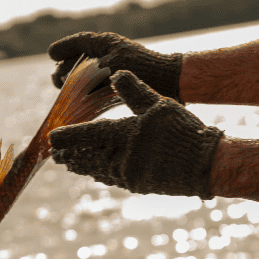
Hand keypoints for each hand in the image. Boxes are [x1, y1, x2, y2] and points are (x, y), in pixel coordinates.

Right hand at [48, 32, 183, 102]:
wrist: (174, 82)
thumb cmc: (146, 70)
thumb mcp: (113, 68)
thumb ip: (89, 74)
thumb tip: (68, 82)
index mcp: (107, 43)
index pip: (80, 41)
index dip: (64, 47)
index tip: (51, 55)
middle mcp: (110, 53)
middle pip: (81, 59)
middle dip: (66, 68)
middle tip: (56, 80)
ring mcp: (116, 68)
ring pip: (88, 73)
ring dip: (74, 82)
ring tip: (63, 90)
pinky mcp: (122, 84)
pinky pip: (99, 86)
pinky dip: (88, 93)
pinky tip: (81, 104)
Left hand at [49, 71, 222, 198]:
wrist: (206, 165)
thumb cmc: (184, 132)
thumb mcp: (160, 105)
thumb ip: (135, 90)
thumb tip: (115, 73)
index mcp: (126, 135)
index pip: (89, 136)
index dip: (69, 136)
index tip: (52, 139)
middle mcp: (124, 158)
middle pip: (89, 158)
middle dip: (72, 156)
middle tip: (56, 155)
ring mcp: (131, 175)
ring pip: (99, 170)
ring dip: (85, 166)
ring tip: (73, 164)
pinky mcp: (140, 185)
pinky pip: (114, 179)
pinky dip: (102, 173)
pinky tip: (99, 172)